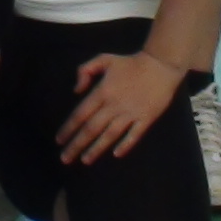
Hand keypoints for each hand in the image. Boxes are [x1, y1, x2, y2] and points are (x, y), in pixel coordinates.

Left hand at [59, 50, 188, 164]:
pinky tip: (116, 154)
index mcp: (102, 91)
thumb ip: (85, 71)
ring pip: (110, 135)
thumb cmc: (130, 63)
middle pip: (91, 129)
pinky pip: (134, 135)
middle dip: (77, 145)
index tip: (59, 140)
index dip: (68, 128)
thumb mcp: (104, 59)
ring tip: (85, 160)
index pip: (81, 114)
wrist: (160, 64)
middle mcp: (114, 105)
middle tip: (65, 159)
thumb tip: (76, 91)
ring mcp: (131, 113)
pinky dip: (125, 145)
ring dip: (96, 149)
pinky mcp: (146, 118)